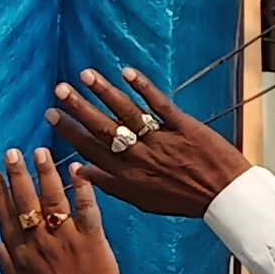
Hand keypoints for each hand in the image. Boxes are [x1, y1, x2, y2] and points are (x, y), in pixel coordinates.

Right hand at [0, 149, 133, 273]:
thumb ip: (5, 264)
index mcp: (21, 255)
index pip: (6, 218)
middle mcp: (40, 243)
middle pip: (25, 203)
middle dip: (18, 176)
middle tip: (13, 152)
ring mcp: (66, 240)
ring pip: (52, 201)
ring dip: (45, 175)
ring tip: (41, 153)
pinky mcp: (92, 239)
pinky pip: (86, 209)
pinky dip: (82, 189)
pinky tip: (78, 170)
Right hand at [47, 69, 254, 219]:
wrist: (223, 195)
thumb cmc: (181, 198)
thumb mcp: (141, 200)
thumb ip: (110, 184)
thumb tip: (80, 169)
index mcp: (127, 176)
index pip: (91, 150)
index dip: (70, 131)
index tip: (52, 115)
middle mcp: (140, 158)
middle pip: (103, 129)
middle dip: (79, 108)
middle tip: (60, 90)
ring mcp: (162, 140)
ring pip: (127, 113)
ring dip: (105, 92)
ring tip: (86, 76)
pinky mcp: (184, 127)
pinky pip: (159, 105)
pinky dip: (143, 88)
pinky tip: (126, 73)